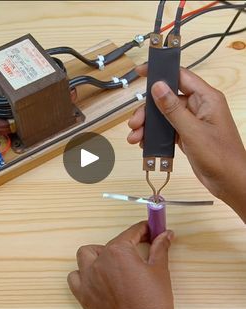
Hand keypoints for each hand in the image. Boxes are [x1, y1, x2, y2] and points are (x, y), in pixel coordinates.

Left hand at [68, 221, 173, 308]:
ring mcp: (89, 278)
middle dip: (125, 243)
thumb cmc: (150, 307)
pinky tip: (95, 277)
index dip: (143, 229)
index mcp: (118, 252)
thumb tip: (165, 235)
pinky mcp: (84, 294)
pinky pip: (75, 277)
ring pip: (86, 255)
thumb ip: (160, 249)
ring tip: (113, 261)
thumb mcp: (160, 272)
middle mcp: (100, 261)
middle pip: (111, 242)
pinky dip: (83, 274)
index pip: (131, 232)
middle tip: (138, 249)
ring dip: (98, 254)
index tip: (149, 230)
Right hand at [127, 65, 245, 221]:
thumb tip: (158, 87)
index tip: (141, 71)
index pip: (180, 76)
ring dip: (148, 125)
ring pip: (163, 115)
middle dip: (148, 110)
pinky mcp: (186, 134)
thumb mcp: (192, 131)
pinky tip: (144, 142)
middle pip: (166, 99)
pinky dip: (154, 135)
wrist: (228, 182)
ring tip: (135, 137)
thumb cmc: (219, 156)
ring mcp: (191, 121)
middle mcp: (197, 107)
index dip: (160, 72)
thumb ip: (173, 109)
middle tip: (135, 122)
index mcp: (206, 98)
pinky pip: (166, 129)